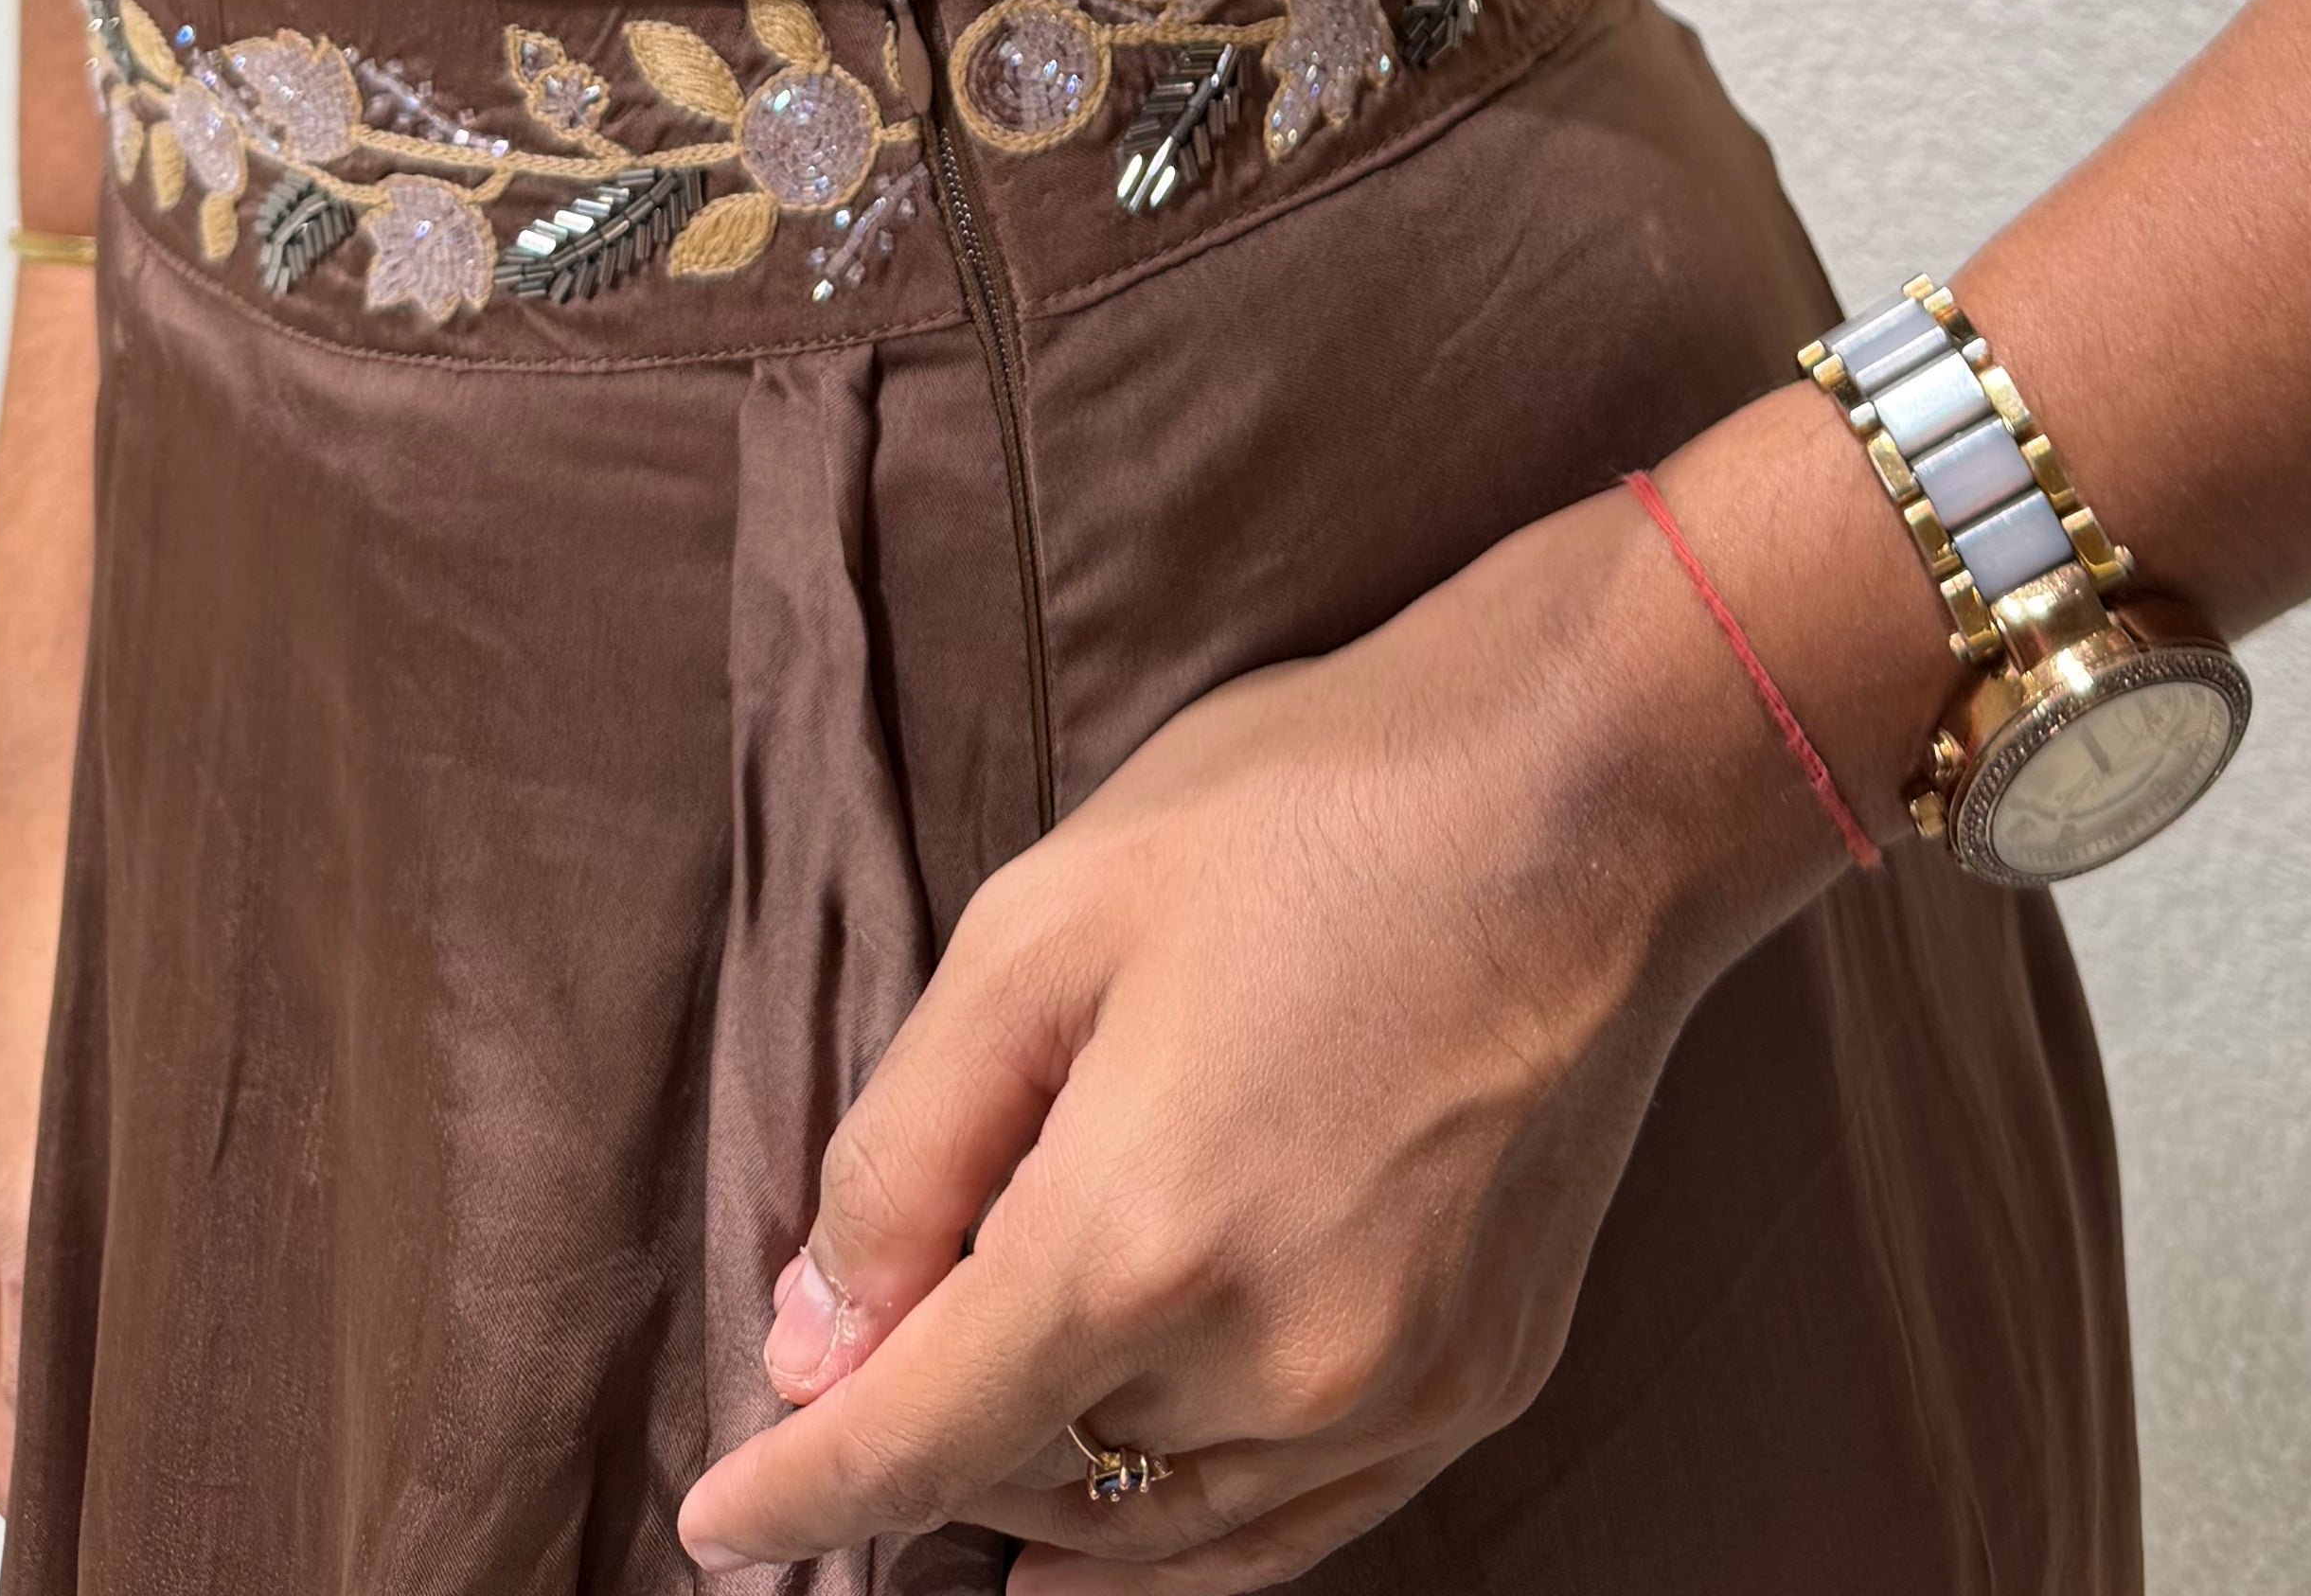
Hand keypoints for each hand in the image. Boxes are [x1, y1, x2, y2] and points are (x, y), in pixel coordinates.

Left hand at [674, 481, 1849, 1588]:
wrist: (1593, 788)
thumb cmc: (1307, 810)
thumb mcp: (1045, 919)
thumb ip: (906, 1147)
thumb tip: (814, 1335)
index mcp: (1137, 1241)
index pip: (914, 1445)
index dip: (796, 1496)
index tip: (717, 1526)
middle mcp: (1272, 1365)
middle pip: (1037, 1475)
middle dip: (939, 1434)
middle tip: (879, 1361)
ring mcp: (1397, 1392)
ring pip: (1164, 1523)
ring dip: (1065, 1486)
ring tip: (994, 1441)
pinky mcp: (1486, 1381)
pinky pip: (1297, 1518)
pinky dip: (1195, 1519)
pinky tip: (1135, 1505)